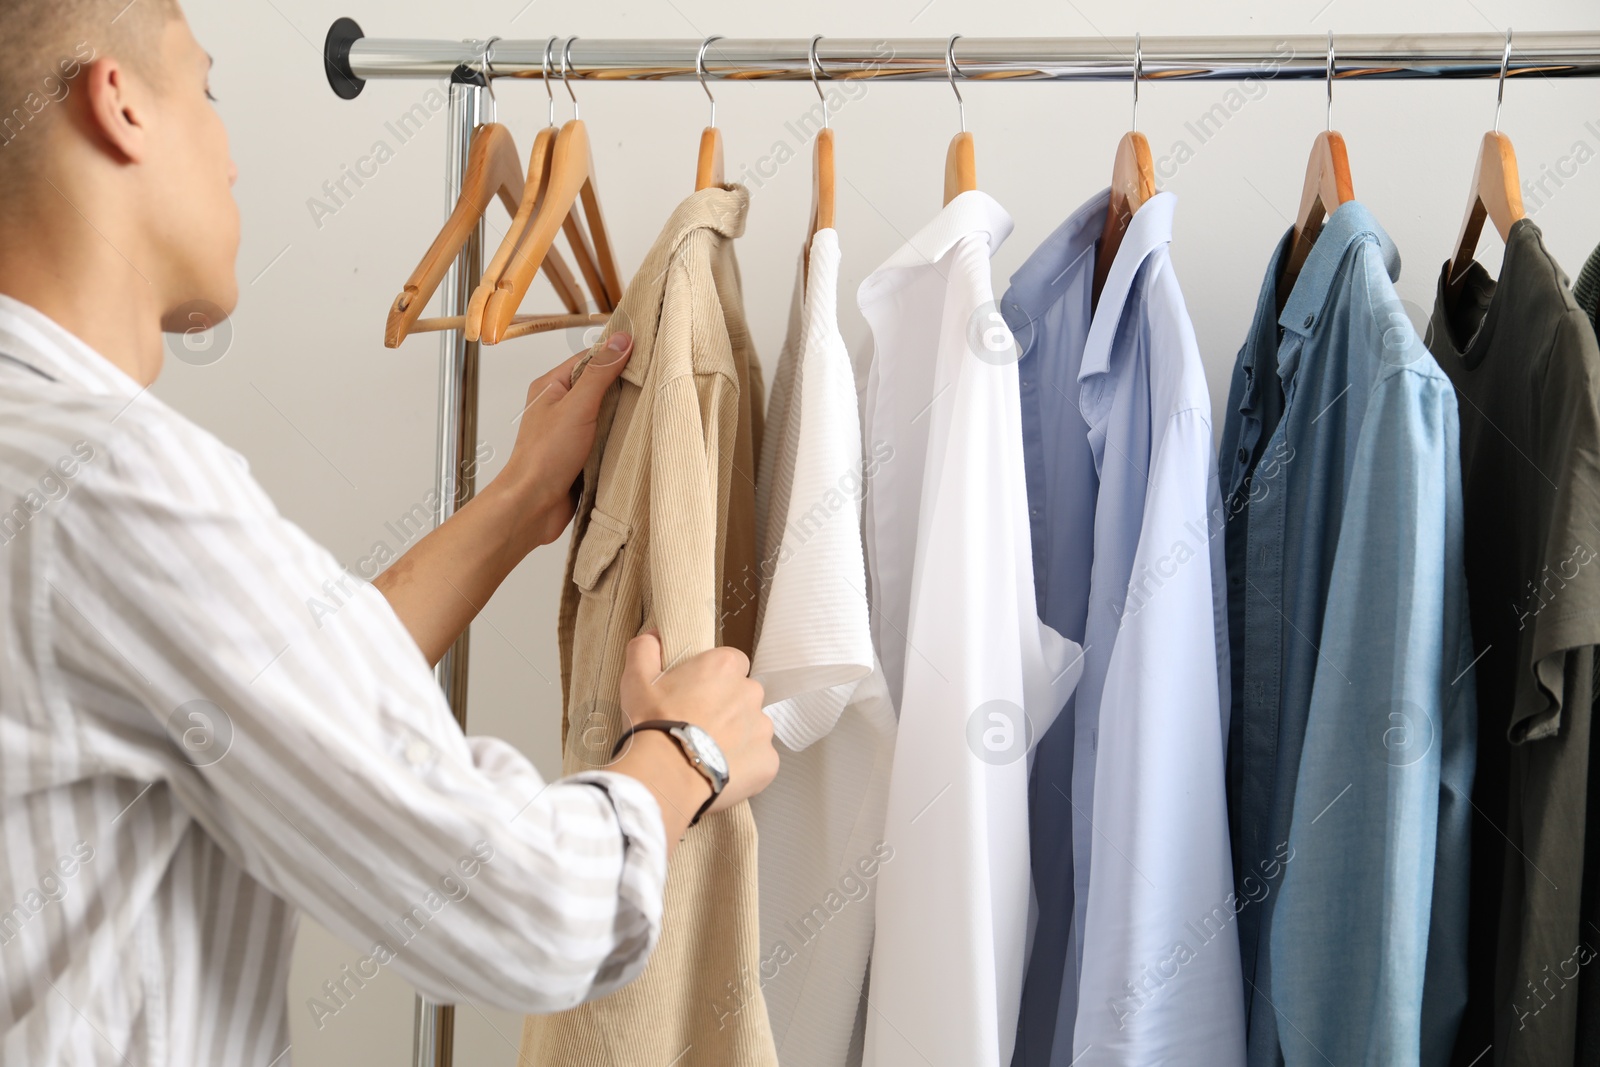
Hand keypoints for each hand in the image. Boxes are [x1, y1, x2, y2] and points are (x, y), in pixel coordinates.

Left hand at [495, 332, 632, 551]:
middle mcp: (558, 408)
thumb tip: (621, 341)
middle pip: (598, 386)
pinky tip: (635, 438)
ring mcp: (569, 432)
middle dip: (624, 387)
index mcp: (551, 388)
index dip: (615, 355)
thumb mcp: (577, 406)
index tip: (644, 352)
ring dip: (623, 416)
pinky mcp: (579, 455)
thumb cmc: (544, 457)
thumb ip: (600, 373)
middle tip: (653, 382)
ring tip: (648, 409)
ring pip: (604, 414)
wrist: (533, 505)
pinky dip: (619, 439)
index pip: (589, 360)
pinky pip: (605, 439)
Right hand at [608, 632, 777, 843]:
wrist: (665, 774)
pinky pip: (759, 759)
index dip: (714, 678)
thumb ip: (645, 649)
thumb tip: (655, 636)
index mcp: (725, 667)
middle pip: (743, 695)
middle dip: (726, 707)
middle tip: (698, 725)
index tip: (697, 694)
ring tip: (707, 751)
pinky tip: (718, 769)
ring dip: (735, 736)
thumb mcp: (636, 679)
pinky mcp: (767, 761)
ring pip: (752, 727)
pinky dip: (743, 764)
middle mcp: (751, 693)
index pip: (732, 663)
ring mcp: (762, 728)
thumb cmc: (653, 724)